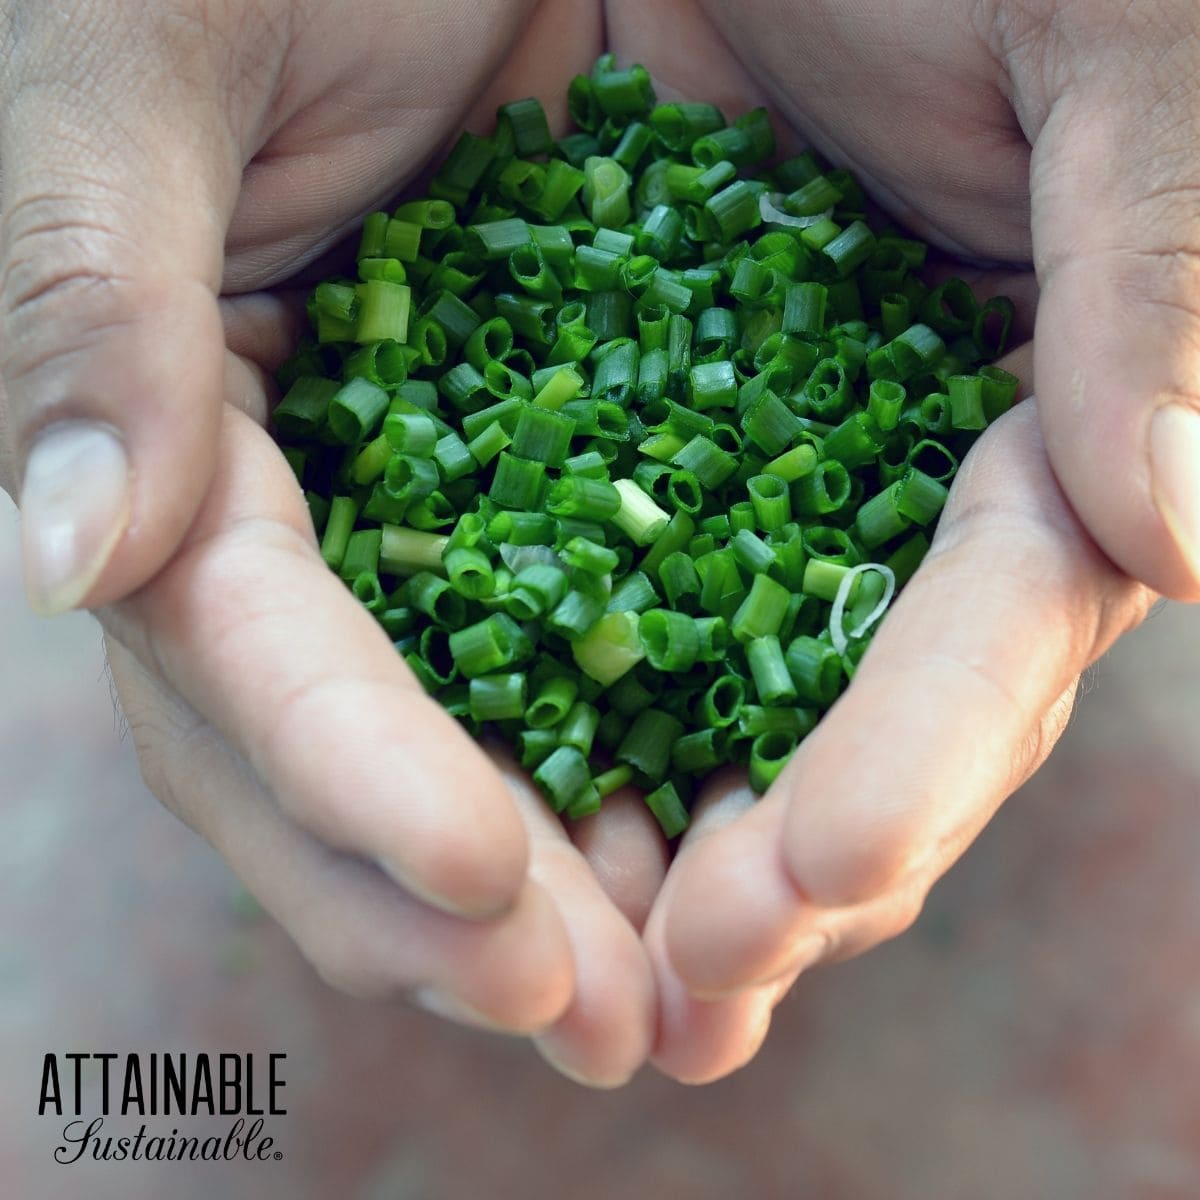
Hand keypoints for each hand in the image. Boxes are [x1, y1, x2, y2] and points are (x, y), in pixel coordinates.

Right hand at [0, 0, 664, 1085]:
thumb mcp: (137, 77)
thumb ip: (90, 301)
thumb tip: (68, 560)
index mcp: (172, 433)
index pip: (243, 644)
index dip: (348, 771)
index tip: (482, 881)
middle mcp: (290, 503)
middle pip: (349, 748)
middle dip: (454, 901)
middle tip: (587, 1022)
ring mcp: (420, 499)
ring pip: (475, 726)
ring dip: (565, 873)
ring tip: (666, 997)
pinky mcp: (538, 467)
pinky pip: (594, 633)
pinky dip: (649, 746)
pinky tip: (724, 831)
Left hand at [608, 0, 1172, 1080]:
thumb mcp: (1112, 51)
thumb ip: (1153, 270)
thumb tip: (1178, 535)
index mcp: (1032, 403)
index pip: (993, 619)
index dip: (918, 752)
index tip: (820, 876)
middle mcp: (896, 466)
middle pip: (852, 702)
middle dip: (779, 860)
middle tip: (684, 1003)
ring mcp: (757, 459)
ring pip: (714, 685)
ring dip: (658, 837)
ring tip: (595, 984)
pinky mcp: (628, 421)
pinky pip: (579, 584)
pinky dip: (543, 701)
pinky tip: (491, 817)